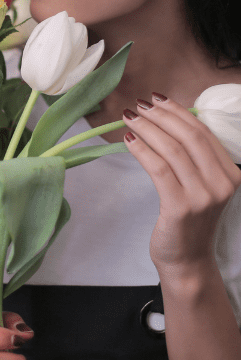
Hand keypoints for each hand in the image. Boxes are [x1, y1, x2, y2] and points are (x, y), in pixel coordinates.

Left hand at [122, 93, 240, 273]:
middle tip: (139, 105)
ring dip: (147, 128)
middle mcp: (222, 183)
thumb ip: (194, 158)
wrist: (188, 260)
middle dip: (161, 116)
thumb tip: (167, 119)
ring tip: (129, 118)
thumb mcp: (202, 185)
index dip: (178, 111)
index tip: (157, 99)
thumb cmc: (190, 219)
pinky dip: (142, 150)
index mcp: (231, 173)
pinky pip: (158, 168)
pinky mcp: (180, 207)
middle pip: (188, 136)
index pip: (203, 132)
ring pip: (172, 149)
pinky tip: (129, 140)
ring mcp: (203, 196)